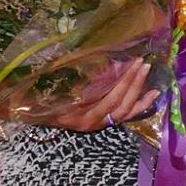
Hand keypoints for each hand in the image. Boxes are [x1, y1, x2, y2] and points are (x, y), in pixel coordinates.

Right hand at [42, 61, 156, 132]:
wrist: (31, 117)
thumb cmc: (38, 101)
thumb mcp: (50, 92)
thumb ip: (68, 81)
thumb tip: (89, 60)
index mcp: (79, 116)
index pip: (107, 100)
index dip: (122, 83)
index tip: (132, 63)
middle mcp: (92, 123)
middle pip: (119, 104)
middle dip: (133, 83)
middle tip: (143, 63)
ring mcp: (99, 124)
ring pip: (125, 111)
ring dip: (139, 92)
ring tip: (148, 72)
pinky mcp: (104, 123)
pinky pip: (126, 116)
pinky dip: (141, 105)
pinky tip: (154, 93)